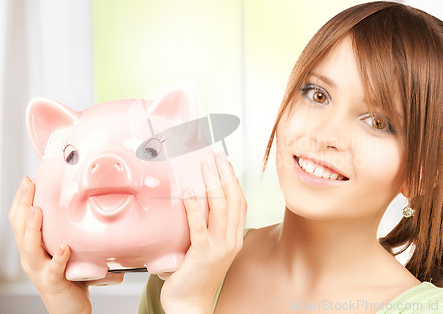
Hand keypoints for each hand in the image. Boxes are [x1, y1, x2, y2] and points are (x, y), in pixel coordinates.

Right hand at [8, 176, 123, 313]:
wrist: (69, 308)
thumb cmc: (67, 275)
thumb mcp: (63, 248)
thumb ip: (65, 229)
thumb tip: (77, 203)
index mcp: (32, 247)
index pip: (20, 220)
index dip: (21, 200)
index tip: (29, 180)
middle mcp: (31, 258)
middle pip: (20, 229)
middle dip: (23, 205)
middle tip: (28, 185)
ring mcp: (40, 270)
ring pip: (31, 248)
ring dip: (33, 228)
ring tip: (37, 211)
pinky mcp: (53, 282)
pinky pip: (54, 269)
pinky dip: (59, 258)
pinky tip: (64, 248)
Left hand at [160, 152, 246, 313]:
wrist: (191, 304)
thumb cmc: (196, 276)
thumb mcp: (208, 248)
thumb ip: (205, 227)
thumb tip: (191, 201)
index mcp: (234, 238)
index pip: (239, 203)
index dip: (233, 181)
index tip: (225, 163)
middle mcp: (231, 240)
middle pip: (234, 201)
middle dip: (226, 175)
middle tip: (217, 157)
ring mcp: (219, 247)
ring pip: (222, 209)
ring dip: (214, 184)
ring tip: (206, 166)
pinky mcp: (203, 254)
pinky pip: (200, 227)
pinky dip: (195, 207)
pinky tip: (189, 192)